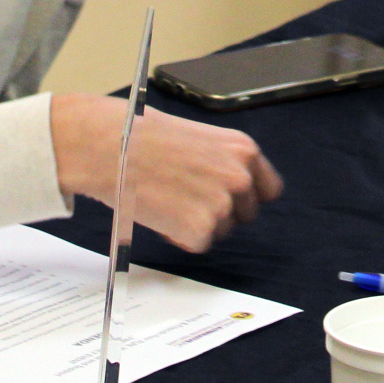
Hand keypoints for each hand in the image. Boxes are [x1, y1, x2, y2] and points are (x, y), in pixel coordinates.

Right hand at [50, 94, 283, 251]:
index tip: (231, 202)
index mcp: (244, 150)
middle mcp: (241, 176)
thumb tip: (230, 188)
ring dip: (199, 225)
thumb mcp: (202, 140)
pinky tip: (162, 215)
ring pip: (222, 231)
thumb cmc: (148, 137)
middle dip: (221, 213)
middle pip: (247, 214)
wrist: (114, 147)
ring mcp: (223, 204)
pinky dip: (180, 237)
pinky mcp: (201, 229)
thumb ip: (223, 162)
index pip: (269, 189)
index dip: (248, 198)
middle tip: (188, 200)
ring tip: (170, 201)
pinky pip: (198, 245)